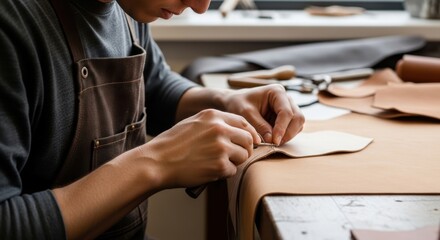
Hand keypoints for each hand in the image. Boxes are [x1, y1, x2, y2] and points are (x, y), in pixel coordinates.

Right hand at [136, 109, 260, 188]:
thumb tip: (234, 130)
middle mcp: (220, 129)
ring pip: (244, 155)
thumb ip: (214, 123)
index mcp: (213, 115)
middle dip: (245, 149)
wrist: (157, 161)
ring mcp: (221, 147)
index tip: (250, 142)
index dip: (249, 133)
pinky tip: (209, 170)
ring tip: (217, 163)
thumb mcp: (193, 122)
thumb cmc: (172, 144)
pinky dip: (224, 173)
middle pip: (248, 139)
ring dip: (234, 162)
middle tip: (234, 156)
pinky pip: (233, 170)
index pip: (243, 122)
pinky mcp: (220, 165)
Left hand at [222, 84, 304, 144]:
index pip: (286, 112)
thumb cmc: (239, 104)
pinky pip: (294, 127)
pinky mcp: (287, 116)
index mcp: (276, 92)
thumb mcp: (246, 114)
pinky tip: (275, 139)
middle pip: (297, 117)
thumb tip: (272, 140)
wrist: (236, 102)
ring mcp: (288, 106)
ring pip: (298, 123)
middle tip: (275, 144)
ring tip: (274, 142)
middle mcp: (286, 98)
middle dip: (288, 133)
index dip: (282, 128)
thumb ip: (259, 126)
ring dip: (288, 135)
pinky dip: (287, 135)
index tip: (274, 141)